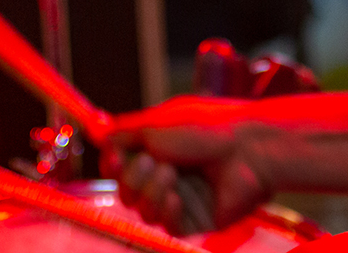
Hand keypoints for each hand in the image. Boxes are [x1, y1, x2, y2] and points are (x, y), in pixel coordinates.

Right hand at [108, 96, 273, 234]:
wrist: (248, 149)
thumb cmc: (209, 128)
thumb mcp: (159, 122)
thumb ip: (125, 131)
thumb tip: (99, 133)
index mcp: (160, 148)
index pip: (122, 165)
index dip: (112, 165)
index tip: (113, 159)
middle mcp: (169, 174)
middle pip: (127, 191)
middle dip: (133, 178)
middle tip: (153, 161)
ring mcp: (183, 198)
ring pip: (144, 210)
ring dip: (152, 192)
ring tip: (173, 175)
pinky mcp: (197, 220)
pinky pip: (167, 225)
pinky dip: (168, 211)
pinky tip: (177, 199)